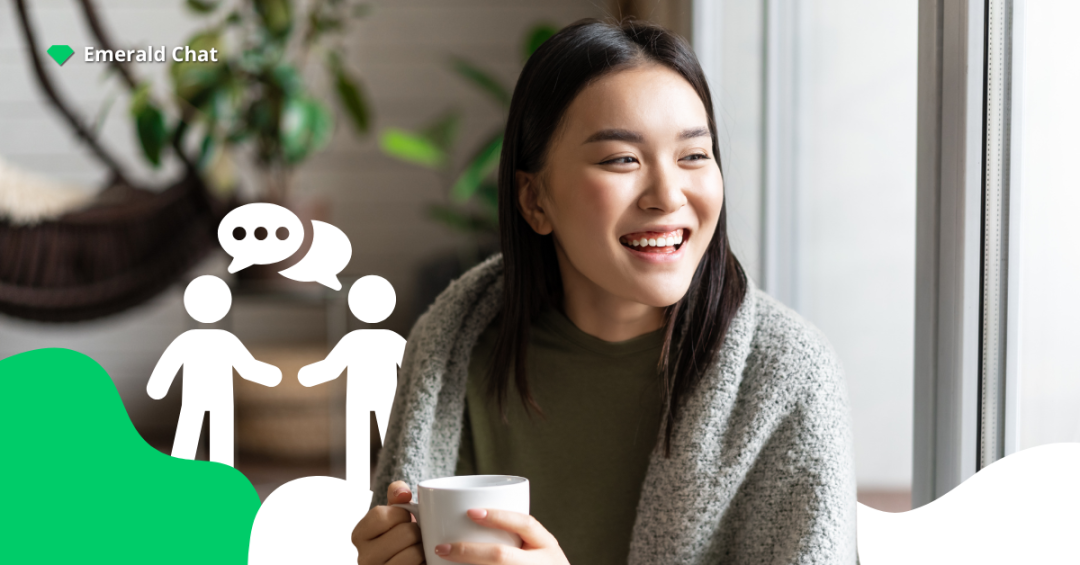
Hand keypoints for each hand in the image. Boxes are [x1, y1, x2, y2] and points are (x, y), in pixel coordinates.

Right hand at [353, 481, 422, 564]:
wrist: (410, 559)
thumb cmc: (403, 534)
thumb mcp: (396, 512)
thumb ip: (397, 493)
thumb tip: (402, 493)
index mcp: (360, 535)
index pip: (381, 515)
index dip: (401, 514)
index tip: (405, 519)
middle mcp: (364, 558)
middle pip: (404, 534)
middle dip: (417, 532)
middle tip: (416, 537)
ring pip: (413, 553)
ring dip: (423, 549)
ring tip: (420, 550)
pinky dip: (425, 562)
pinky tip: (421, 561)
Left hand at [434, 509, 569, 564]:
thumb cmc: (541, 564)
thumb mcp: (538, 546)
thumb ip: (513, 532)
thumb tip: (466, 515)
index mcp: (546, 545)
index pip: (526, 524)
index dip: (499, 517)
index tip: (470, 512)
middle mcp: (541, 564)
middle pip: (501, 556)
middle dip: (468, 552)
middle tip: (442, 547)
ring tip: (440, 561)